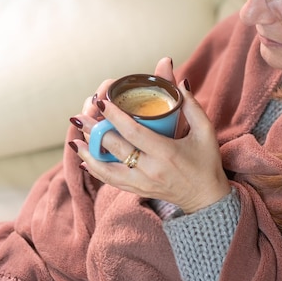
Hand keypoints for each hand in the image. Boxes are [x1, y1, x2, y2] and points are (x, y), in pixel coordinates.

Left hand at [69, 58, 230, 212]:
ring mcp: (142, 183)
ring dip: (88, 153)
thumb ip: (192, 106)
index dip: (114, 117)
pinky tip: (84, 159)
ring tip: (75, 138)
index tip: (101, 102)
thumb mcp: (206, 132)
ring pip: (105, 169)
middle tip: (80, 115)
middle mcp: (150, 170)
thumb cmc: (206, 162)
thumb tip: (179, 82)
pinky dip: (95, 169)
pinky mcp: (138, 190)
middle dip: (93, 131)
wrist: (206, 198)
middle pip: (113, 148)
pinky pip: (110, 181)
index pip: (133, 132)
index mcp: (166, 153)